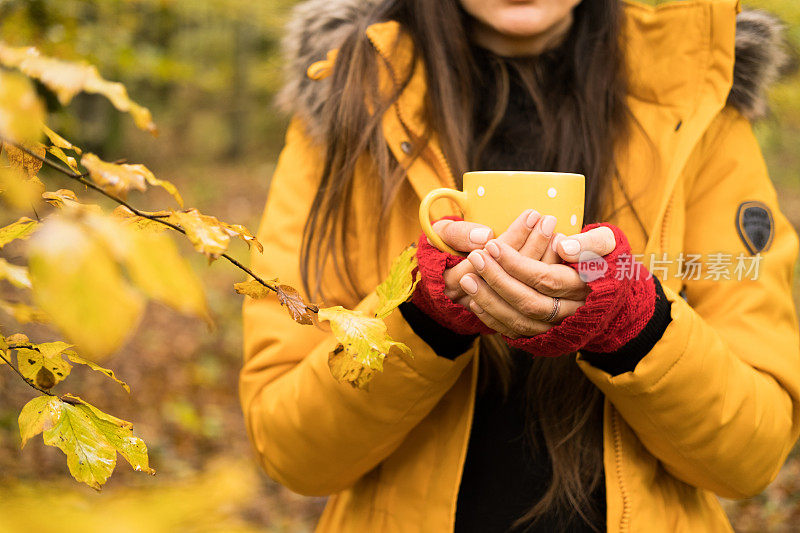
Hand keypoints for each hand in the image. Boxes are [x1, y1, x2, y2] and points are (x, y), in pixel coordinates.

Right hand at [432, 209, 562, 307]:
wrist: (446, 278)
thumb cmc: (444, 248)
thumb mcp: (440, 235)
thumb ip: (458, 233)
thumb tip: (484, 236)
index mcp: (453, 281)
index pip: (491, 260)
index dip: (513, 238)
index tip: (531, 215)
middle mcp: (473, 300)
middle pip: (512, 278)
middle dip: (534, 246)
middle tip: (548, 221)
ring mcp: (490, 312)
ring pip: (527, 295)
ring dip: (544, 262)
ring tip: (556, 233)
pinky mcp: (507, 318)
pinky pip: (534, 306)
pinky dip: (546, 279)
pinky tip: (557, 256)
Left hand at [460, 224, 616, 338]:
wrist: (610, 291)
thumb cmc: (605, 257)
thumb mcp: (607, 242)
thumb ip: (590, 243)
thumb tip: (563, 247)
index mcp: (584, 288)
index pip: (545, 279)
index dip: (516, 263)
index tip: (492, 245)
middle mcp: (571, 313)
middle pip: (529, 303)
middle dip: (498, 281)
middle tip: (476, 258)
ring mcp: (558, 328)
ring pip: (520, 322)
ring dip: (490, 301)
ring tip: (468, 279)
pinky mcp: (545, 335)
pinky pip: (516, 333)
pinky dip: (494, 319)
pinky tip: (475, 301)